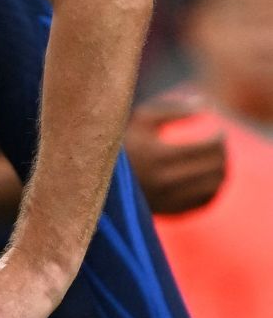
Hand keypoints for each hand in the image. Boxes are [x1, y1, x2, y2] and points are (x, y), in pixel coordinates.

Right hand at [123, 98, 226, 214]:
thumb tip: (205, 106)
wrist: (94, 175)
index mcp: (153, 154)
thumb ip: (172, 108)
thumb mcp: (140, 117)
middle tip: (219, 145)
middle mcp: (160, 180)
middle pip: (214, 168)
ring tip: (216, 159)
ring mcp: (165, 200)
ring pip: (213, 186)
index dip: (219, 138)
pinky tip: (206, 176)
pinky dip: (213, 188)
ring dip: (221, 170)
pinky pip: (205, 202)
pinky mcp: (168, 212)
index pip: (207, 147)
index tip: (219, 131)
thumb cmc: (122, 139)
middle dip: (223, 154)